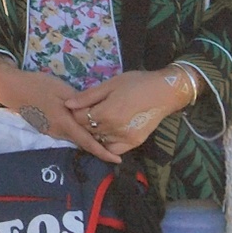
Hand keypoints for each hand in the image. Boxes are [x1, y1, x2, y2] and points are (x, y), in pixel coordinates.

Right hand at [0, 54, 119, 162]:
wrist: (12, 88)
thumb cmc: (37, 86)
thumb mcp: (61, 89)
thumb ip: (79, 103)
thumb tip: (94, 113)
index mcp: (64, 123)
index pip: (87, 143)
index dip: (103, 153)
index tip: (117, 160)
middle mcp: (58, 132)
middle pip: (81, 142)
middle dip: (97, 145)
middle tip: (115, 141)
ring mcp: (50, 131)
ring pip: (73, 137)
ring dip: (86, 138)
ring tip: (102, 133)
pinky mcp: (45, 128)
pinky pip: (65, 133)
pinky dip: (75, 132)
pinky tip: (80, 124)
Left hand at [64, 69, 193, 156]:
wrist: (164, 92)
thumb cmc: (135, 83)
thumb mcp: (109, 85)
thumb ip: (88, 96)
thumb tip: (67, 104)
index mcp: (106, 113)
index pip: (79, 118)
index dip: (75, 111)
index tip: (79, 105)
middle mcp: (114, 129)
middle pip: (88, 130)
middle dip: (83, 122)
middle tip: (88, 112)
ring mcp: (124, 138)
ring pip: (99, 140)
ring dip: (94, 132)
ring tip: (98, 121)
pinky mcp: (134, 143)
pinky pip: (114, 149)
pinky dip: (107, 143)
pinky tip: (107, 133)